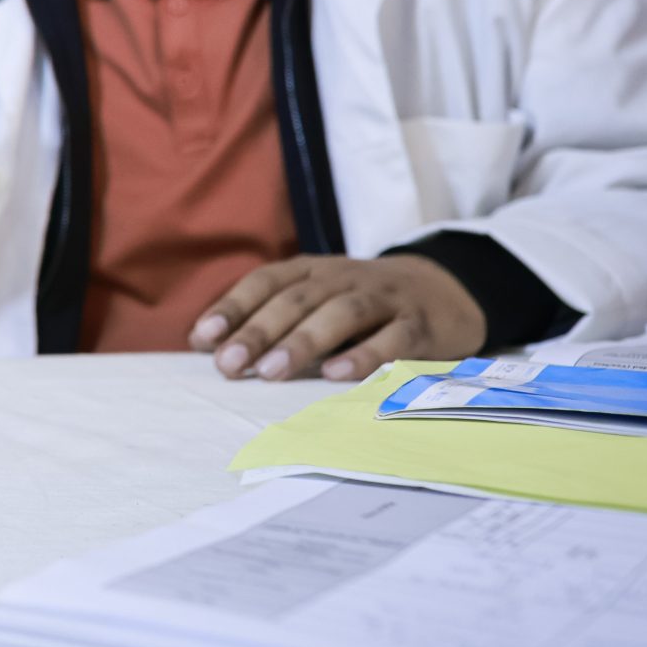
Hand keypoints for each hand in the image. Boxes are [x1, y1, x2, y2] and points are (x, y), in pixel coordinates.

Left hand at [192, 255, 486, 382]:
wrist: (444, 290)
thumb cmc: (360, 304)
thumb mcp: (317, 298)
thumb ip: (270, 317)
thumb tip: (208, 346)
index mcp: (311, 270)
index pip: (265, 282)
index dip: (232, 307)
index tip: (203, 339)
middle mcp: (343, 278)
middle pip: (297, 299)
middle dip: (259, 331)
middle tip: (229, 364)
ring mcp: (383, 298)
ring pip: (340, 313)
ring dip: (303, 342)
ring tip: (271, 372)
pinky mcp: (419, 324)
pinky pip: (392, 338)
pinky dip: (364, 355)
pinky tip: (336, 375)